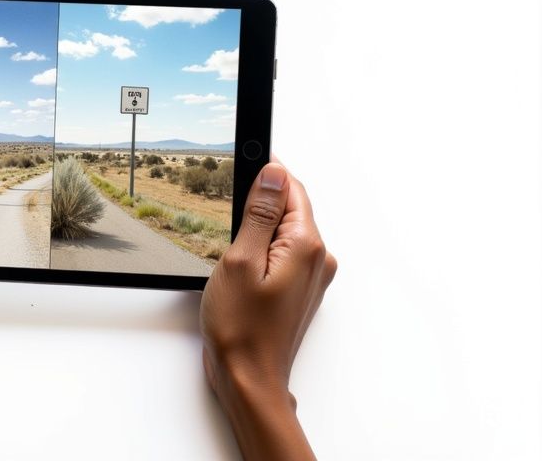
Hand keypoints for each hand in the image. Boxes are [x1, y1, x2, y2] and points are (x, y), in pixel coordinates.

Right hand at [200, 162, 335, 459]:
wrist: (250, 379)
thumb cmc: (241, 329)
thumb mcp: (240, 259)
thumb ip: (259, 213)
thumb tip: (272, 173)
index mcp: (306, 245)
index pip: (291, 188)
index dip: (265, 174)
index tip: (240, 167)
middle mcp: (318, 258)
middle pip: (289, 208)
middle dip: (258, 205)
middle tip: (228, 226)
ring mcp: (312, 276)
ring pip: (284, 231)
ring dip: (258, 231)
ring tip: (232, 256)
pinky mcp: (300, 290)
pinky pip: (284, 253)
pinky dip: (262, 251)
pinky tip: (241, 270)